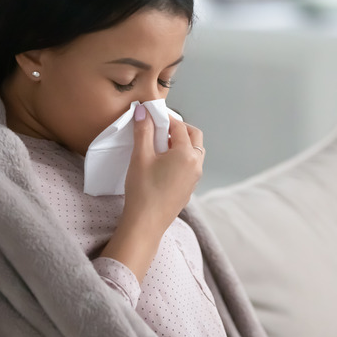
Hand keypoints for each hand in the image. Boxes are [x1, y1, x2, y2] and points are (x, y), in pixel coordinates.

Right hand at [122, 106, 203, 232]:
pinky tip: (162, 164)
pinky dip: (181, 158)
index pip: (179, 126)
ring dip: (181, 143)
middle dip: (179, 128)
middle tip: (159, 128)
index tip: (152, 115)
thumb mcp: (140, 156)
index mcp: (187, 154)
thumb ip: (143, 131)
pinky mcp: (189, 188)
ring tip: (160, 146)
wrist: (146, 223)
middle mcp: (196, 165)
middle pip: (194, 136)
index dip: (165, 117)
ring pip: (194, 152)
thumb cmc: (143, 191)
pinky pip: (190, 166)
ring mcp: (195, 178)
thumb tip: (143, 112)